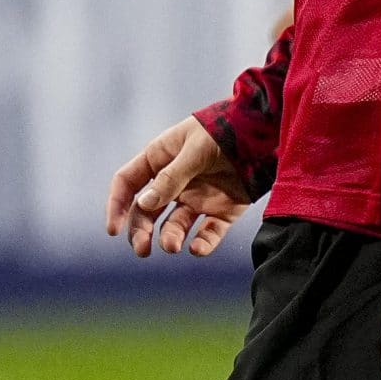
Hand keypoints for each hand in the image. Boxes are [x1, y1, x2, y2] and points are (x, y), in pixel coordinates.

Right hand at [104, 116, 252, 258]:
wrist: (266, 132)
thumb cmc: (225, 130)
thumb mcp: (195, 150)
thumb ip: (171, 177)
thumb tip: (144, 204)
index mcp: (161, 158)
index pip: (128, 183)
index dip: (118, 205)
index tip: (114, 230)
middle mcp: (176, 182)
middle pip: (147, 211)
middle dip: (141, 231)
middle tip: (143, 249)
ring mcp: (198, 197)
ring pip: (175, 226)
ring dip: (170, 238)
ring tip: (173, 246)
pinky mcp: (222, 211)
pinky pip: (208, 233)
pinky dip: (202, 244)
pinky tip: (197, 248)